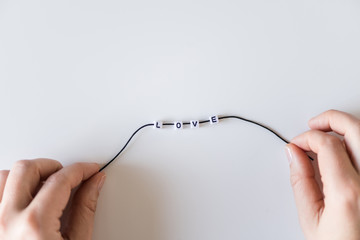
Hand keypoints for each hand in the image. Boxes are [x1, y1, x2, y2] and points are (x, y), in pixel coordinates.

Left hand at [0, 159, 105, 239]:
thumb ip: (85, 210)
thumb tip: (94, 183)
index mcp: (34, 224)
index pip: (60, 180)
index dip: (80, 169)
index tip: (89, 170)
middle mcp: (8, 221)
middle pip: (27, 169)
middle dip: (52, 166)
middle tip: (67, 174)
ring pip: (4, 178)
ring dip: (25, 176)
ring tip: (43, 185)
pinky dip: (9, 189)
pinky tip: (25, 197)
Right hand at [286, 110, 359, 239]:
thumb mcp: (311, 219)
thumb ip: (301, 181)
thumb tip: (294, 154)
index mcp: (349, 191)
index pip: (327, 144)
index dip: (307, 137)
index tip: (297, 143)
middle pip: (356, 129)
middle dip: (331, 119)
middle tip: (314, 123)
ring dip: (345, 130)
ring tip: (328, 135)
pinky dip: (355, 146)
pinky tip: (343, 152)